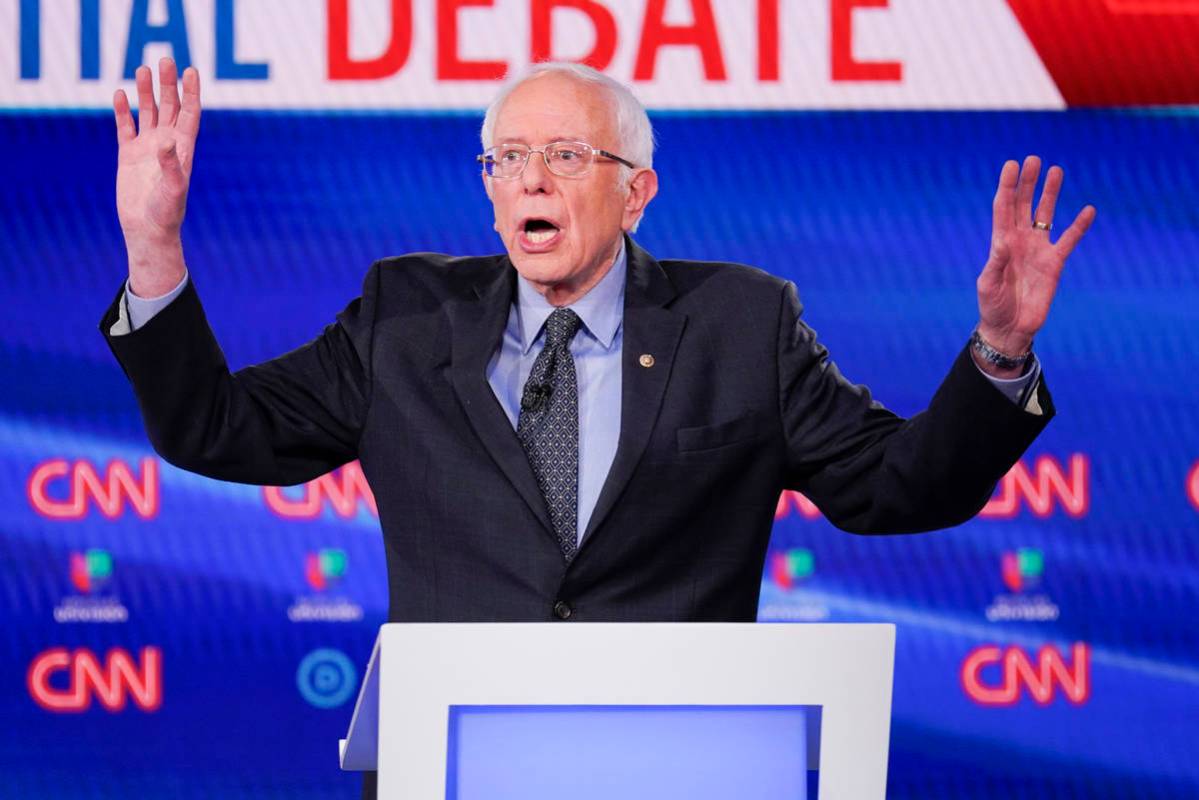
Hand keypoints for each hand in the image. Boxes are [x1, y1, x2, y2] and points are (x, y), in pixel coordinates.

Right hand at [113, 57, 200, 295]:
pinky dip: (122, 111)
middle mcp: (167, 145)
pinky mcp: (128, 156)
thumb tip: (165, 142)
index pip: (190, 114)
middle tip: (166, 59)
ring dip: (146, 92)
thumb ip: (171, 167)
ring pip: (148, 113)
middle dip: (169, 84)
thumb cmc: (166, 214)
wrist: (147, 230)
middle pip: (170, 107)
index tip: (192, 71)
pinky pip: (125, 127)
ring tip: (143, 69)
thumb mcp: (173, 191)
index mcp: (183, 150)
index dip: (192, 93)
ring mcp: (147, 149)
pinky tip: (119, 94)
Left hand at [975, 156, 1095, 361]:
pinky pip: (1069, 240)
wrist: (1010, 328)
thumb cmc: (993, 306)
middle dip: (1028, 183)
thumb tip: (1002, 242)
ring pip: (1045, 215)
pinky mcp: (1054, 263)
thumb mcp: (988, 284)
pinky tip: (1088, 210)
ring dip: (1050, 194)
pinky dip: (1079, 226)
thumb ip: (995, 263)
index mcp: (1000, 243)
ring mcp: (1038, 250)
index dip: (1008, 186)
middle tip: (1034, 159)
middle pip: (1024, 205)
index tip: (1012, 165)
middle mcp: (1019, 241)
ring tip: (1056, 171)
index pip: (1004, 208)